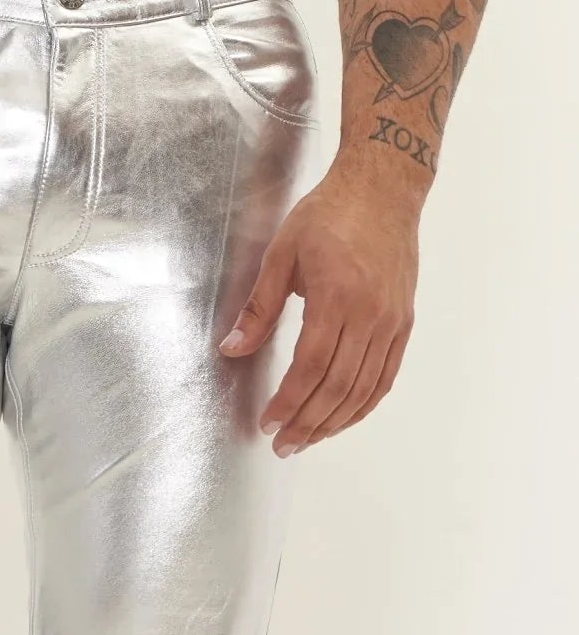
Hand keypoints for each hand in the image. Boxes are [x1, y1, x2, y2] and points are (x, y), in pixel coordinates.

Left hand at [218, 147, 421, 455]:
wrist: (384, 188)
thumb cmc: (329, 214)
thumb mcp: (282, 255)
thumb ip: (258, 309)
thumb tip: (231, 349)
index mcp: (336, 295)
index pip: (311, 366)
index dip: (289, 401)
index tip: (268, 423)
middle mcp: (370, 313)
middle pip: (338, 386)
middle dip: (308, 422)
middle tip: (284, 445)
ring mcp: (391, 320)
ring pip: (364, 388)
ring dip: (334, 422)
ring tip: (307, 440)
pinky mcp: (403, 322)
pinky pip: (385, 376)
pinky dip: (364, 404)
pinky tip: (342, 419)